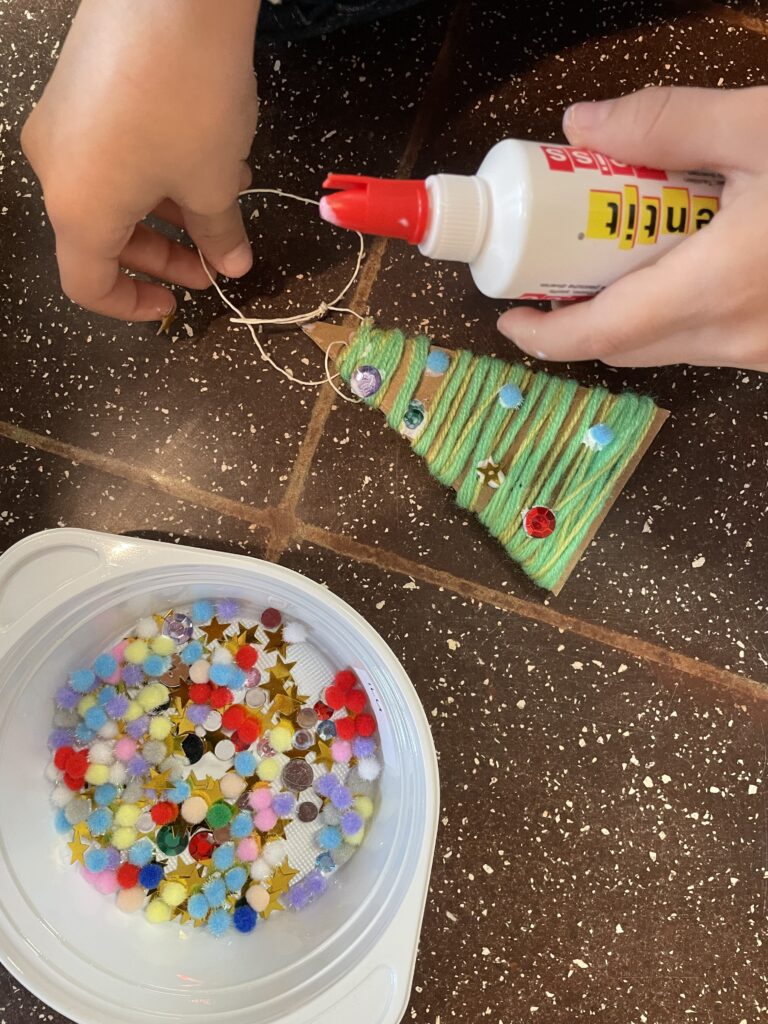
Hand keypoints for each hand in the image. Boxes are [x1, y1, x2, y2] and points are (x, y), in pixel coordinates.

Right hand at [21, 0, 260, 321]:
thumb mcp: (214, 181)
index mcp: (77, 210)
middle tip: (214, 258)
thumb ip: (220, 234)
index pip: (88, 286)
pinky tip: (210, 152)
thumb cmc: (186, 99)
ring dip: (169, 208)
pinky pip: (112, 148)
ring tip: (228, 199)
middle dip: (164, 254)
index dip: (133, 305)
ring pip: (113, 190)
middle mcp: (55, 169)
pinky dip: (156, 166)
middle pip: (103, 238)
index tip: (176, 304)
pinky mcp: (77, 86)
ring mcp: (62, 122)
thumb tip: (232, 264)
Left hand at [497, 86, 767, 370]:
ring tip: (617, 255)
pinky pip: (703, 342)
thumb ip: (668, 124)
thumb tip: (580, 129)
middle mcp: (733, 338)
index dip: (544, 333)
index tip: (509, 315)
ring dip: (627, 313)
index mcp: (718, 286)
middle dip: (578, 315)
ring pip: (663, 348)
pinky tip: (683, 262)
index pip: (604, 331)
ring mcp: (757, 352)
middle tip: (557, 267)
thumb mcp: (761, 125)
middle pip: (624, 344)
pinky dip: (674, 314)